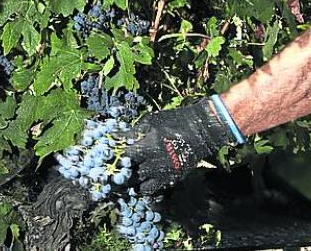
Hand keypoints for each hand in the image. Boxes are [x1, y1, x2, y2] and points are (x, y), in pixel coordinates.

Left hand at [121, 97, 240, 194]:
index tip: (109, 159)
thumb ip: (133, 132)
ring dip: (132, 184)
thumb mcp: (151, 121)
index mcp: (149, 146)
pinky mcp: (173, 179)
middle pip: (131, 176)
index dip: (116, 160)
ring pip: (141, 187)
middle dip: (121, 175)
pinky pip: (154, 189)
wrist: (201, 130)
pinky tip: (142, 180)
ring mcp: (165, 173)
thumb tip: (115, 138)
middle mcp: (156, 163)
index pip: (125, 158)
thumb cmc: (174, 121)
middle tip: (114, 173)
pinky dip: (145, 187)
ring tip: (128, 178)